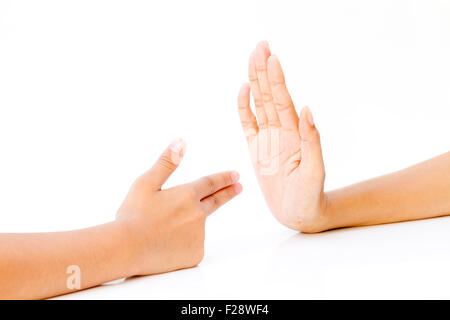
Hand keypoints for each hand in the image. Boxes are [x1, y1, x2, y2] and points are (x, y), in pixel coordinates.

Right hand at [116, 138, 241, 275]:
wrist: (125, 250)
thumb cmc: (133, 215)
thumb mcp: (146, 184)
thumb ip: (167, 163)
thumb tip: (182, 142)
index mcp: (187, 195)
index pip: (210, 183)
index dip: (224, 178)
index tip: (236, 175)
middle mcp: (197, 215)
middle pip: (216, 201)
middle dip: (228, 192)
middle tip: (239, 187)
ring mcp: (198, 236)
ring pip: (197, 226)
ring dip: (188, 224)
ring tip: (162, 230)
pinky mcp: (194, 255)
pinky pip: (192, 246)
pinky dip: (183, 243)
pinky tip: (165, 245)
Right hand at [237, 41, 326, 232]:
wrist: (298, 213)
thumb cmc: (309, 196)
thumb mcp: (314, 171)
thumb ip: (311, 140)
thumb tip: (306, 110)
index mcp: (294, 134)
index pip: (283, 101)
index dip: (277, 80)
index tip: (272, 58)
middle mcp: (280, 131)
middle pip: (270, 96)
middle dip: (265, 71)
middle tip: (260, 46)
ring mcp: (267, 138)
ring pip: (259, 104)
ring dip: (255, 82)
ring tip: (252, 58)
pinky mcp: (256, 149)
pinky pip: (248, 124)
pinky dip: (244, 107)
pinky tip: (243, 90)